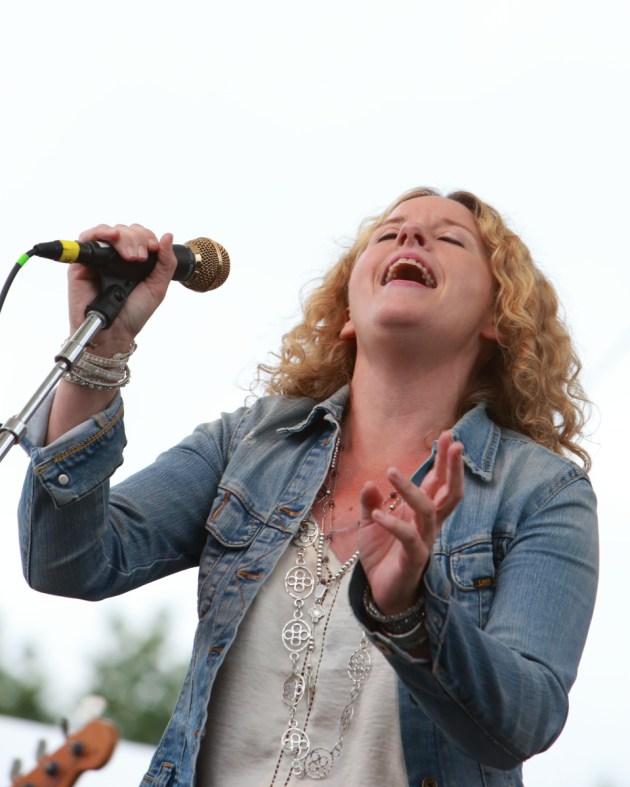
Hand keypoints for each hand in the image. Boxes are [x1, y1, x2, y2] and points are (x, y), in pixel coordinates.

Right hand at [67, 223, 177, 354]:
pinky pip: (87, 238)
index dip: (147, 236)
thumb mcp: (157, 287)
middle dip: (137, 238)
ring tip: (131, 256)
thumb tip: (168, 236)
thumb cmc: (134, 313)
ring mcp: (99, 259)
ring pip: (109, 232)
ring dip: (123, 237)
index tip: (154, 248)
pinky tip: (111, 236)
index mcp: (133, 260)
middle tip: (139, 258)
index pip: (139, 235)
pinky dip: (100, 232)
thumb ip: (166, 263)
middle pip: (125, 230)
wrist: (115, 332)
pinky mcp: (81, 263)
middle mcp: (116, 257)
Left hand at [357, 431, 463, 614]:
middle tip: (453, 442)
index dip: (444, 461)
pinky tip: (377, 514)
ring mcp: (423, 542)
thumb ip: (370, 503)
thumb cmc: (381, 557)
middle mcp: (428, 525)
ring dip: (409, 489)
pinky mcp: (413, 559)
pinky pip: (408, 538)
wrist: (381, 594)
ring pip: (427, 511)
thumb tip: (370, 483)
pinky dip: (393, 524)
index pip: (438, 483)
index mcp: (420, 514)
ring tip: (390, 470)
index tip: (450, 436)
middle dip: (451, 467)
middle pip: (448, 493)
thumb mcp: (368, 524)